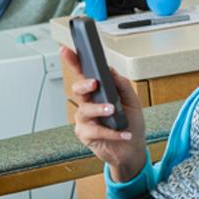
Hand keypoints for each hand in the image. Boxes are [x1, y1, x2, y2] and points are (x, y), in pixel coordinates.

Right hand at [61, 46, 146, 182]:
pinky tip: (122, 133)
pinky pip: (95, 131)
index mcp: (97, 92)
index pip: (82, 73)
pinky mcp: (85, 135)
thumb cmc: (130, 123)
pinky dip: (111, 132)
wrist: (132, 148)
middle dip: (84, 84)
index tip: (66, 50)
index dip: (72, 61)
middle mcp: (87, 103)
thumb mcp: (132, 101)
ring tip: (112, 111)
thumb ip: (122, 85)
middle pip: (78, 89)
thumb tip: (111, 71)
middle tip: (94, 83)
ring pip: (85, 110)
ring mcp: (84, 119)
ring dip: (99, 109)